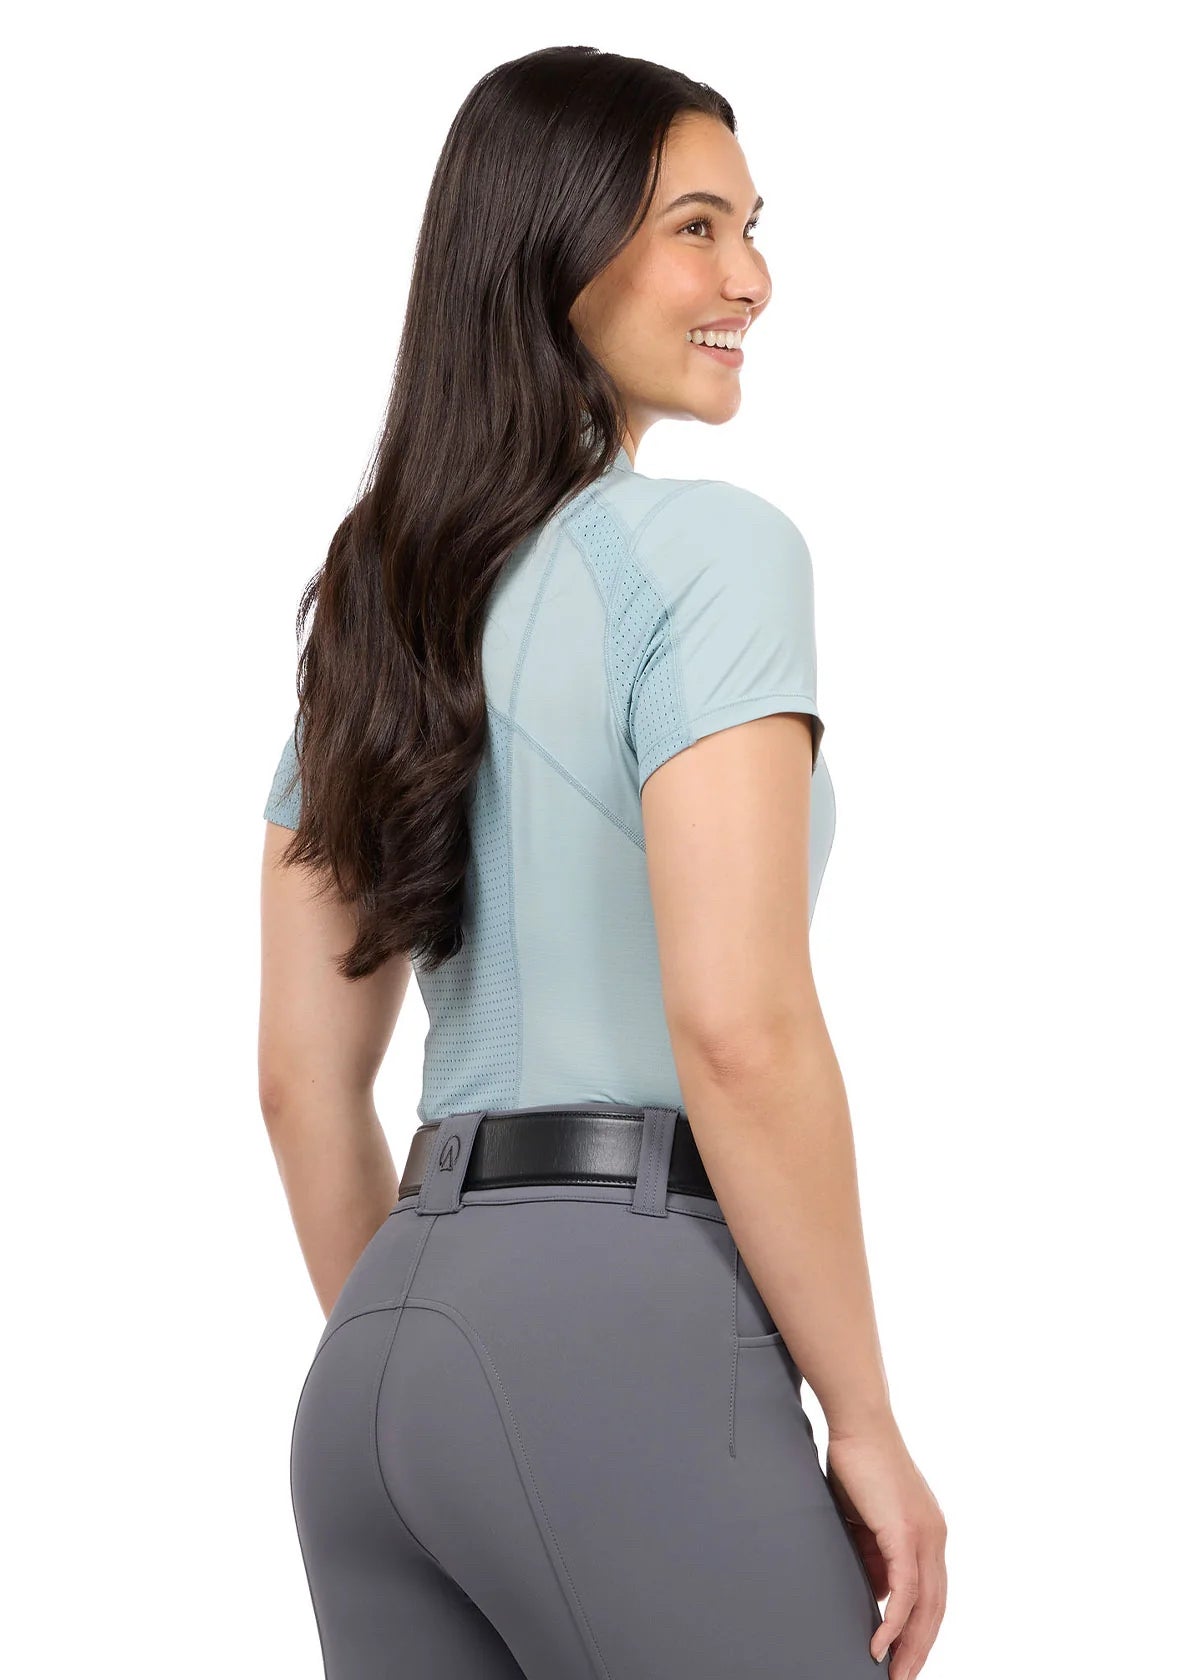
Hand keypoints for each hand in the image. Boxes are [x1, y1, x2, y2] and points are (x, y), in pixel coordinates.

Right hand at [825, 1423, 946, 1679]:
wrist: (858, 1423)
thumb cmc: (857, 1463)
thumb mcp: (866, 1518)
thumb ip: (874, 1551)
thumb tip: (874, 1587)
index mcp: (929, 1533)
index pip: (932, 1594)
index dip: (920, 1630)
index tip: (904, 1656)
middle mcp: (935, 1538)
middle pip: (935, 1609)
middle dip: (919, 1649)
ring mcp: (924, 1535)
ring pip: (924, 1607)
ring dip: (908, 1645)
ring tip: (892, 1674)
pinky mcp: (904, 1532)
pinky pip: (904, 1591)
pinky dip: (893, 1622)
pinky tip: (879, 1643)